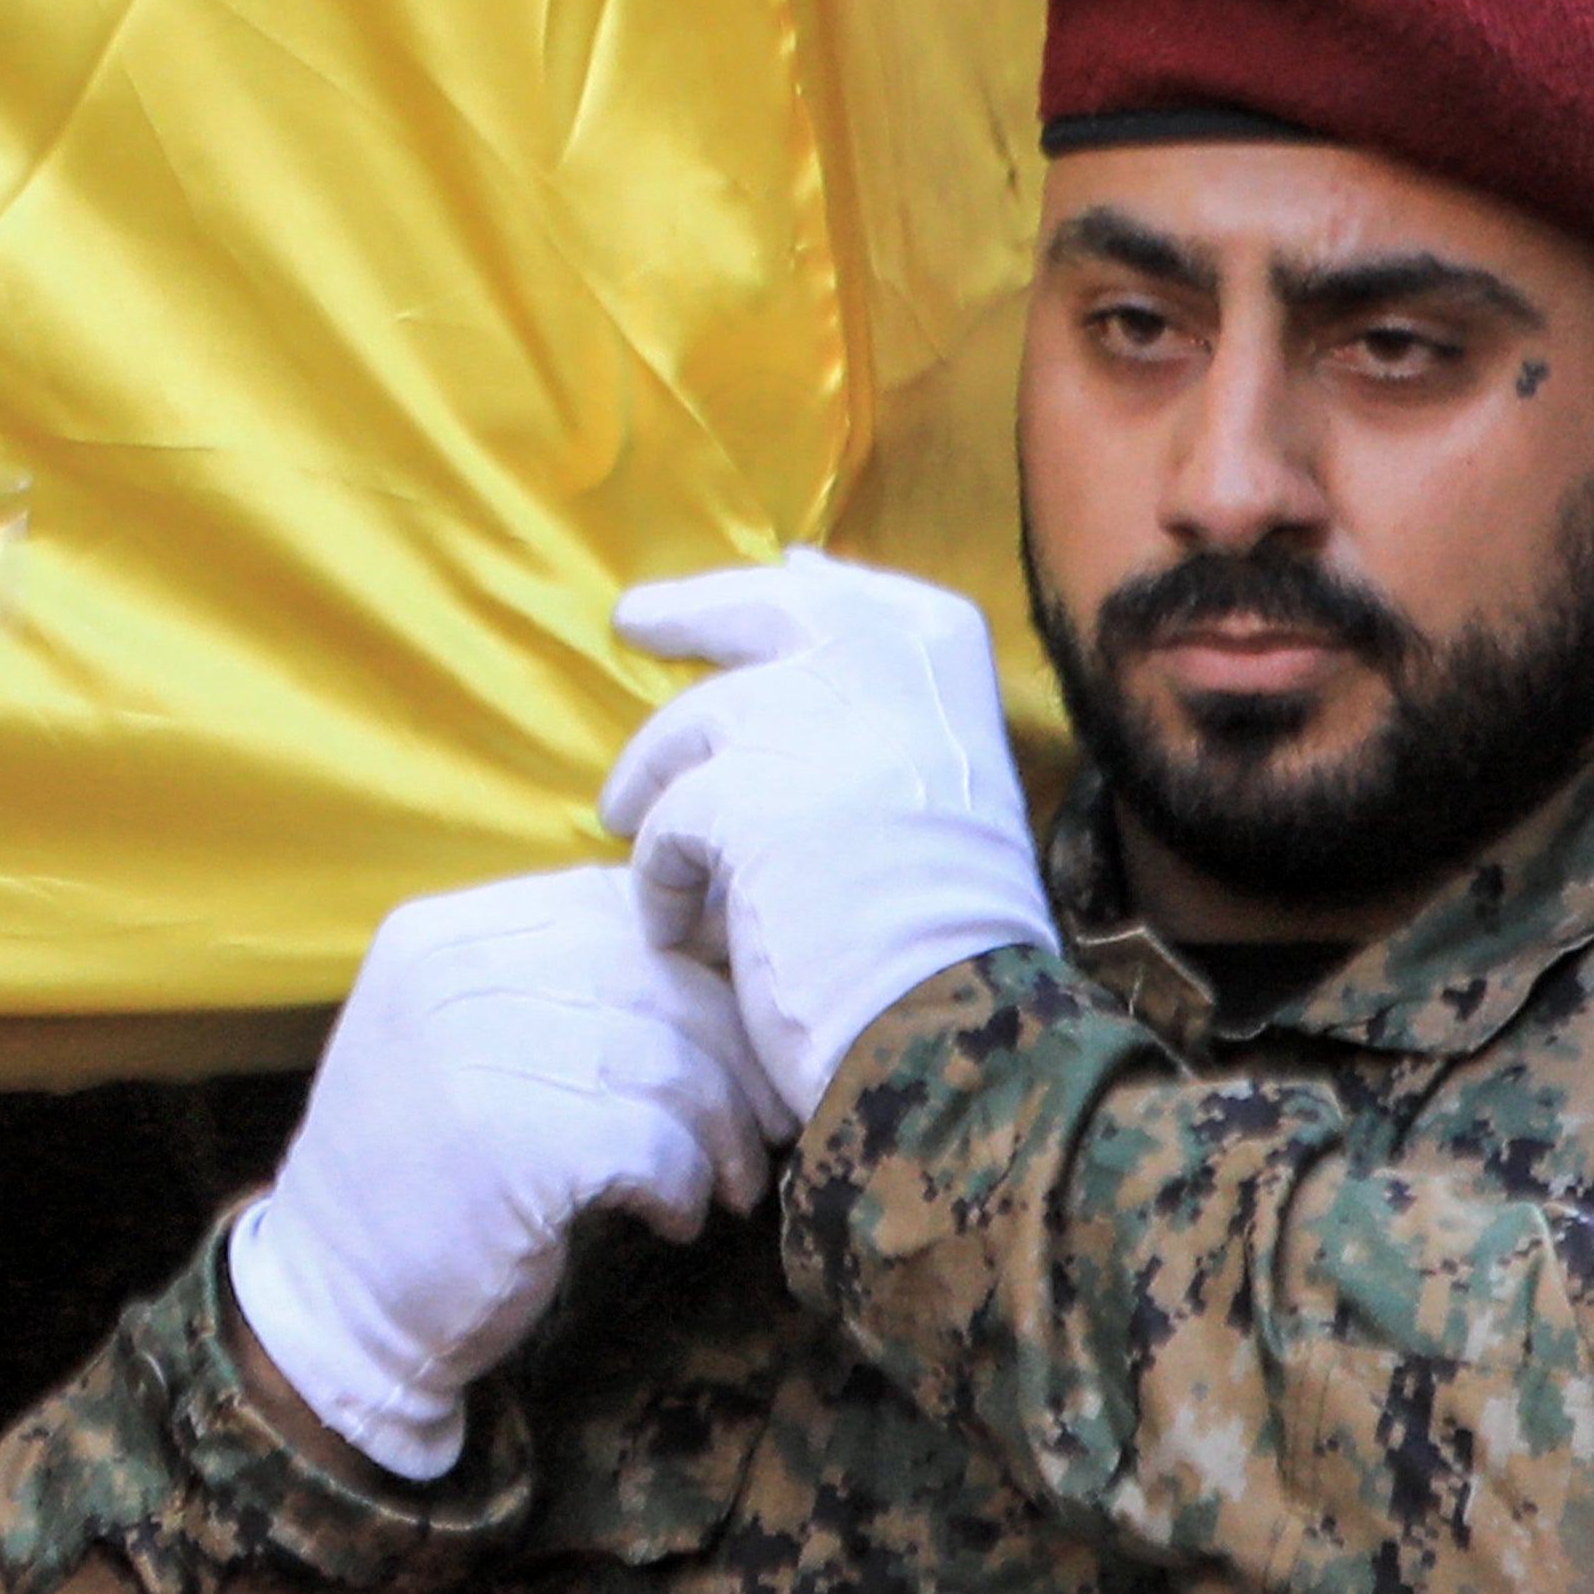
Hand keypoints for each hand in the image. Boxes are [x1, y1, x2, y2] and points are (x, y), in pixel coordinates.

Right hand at [227, 865, 781, 1480]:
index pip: (608, 904)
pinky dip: (683, 1187)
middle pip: (655, 976)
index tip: (726, 1038)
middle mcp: (450, 975)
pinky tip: (667, 1217)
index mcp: (435, 936)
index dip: (692, 964)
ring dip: (720, 1133)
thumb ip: (546, 982)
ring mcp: (477, 1055)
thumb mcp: (455, 1039)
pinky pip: (657, 1143)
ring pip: (670, 1061)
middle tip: (758, 1121)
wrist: (335, 1296)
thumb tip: (712, 961)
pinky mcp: (515, 1147)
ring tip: (718, 1183)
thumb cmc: (422, 1169)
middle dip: (731, 1054)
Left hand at [605, 550, 1056, 1119]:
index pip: (852, 596)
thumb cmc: (952, 920)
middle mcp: (879, 664)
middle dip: (689, 611)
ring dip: (659, 797)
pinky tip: (684, 933)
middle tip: (635, 620)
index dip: (800, 590)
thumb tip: (799, 573)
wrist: (959, 1020)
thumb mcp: (940, 776)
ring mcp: (805, 723)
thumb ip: (873, 690)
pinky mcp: (738, 798)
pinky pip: (660, 829)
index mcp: (944, 661)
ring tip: (669, 862)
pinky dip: (663, 885)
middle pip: (756, 610)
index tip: (785, 577)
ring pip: (684, 735)